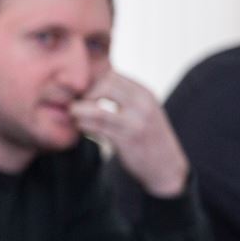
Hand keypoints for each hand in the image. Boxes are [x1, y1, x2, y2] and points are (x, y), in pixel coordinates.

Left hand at [69, 70, 188, 197]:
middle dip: (85, 93)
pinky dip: (84, 125)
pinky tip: (80, 126)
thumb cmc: (148, 135)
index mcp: (144, 93)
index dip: (92, 81)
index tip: (83, 92)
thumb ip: (124, 96)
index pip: (112, 75)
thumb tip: (94, 84)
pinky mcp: (127, 140)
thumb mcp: (142, 109)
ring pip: (98, 110)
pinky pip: (98, 129)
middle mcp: (142, 104)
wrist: (166, 165)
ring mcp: (135, 123)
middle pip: (104, 86)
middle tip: (76, 103)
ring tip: (73, 114)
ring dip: (79, 111)